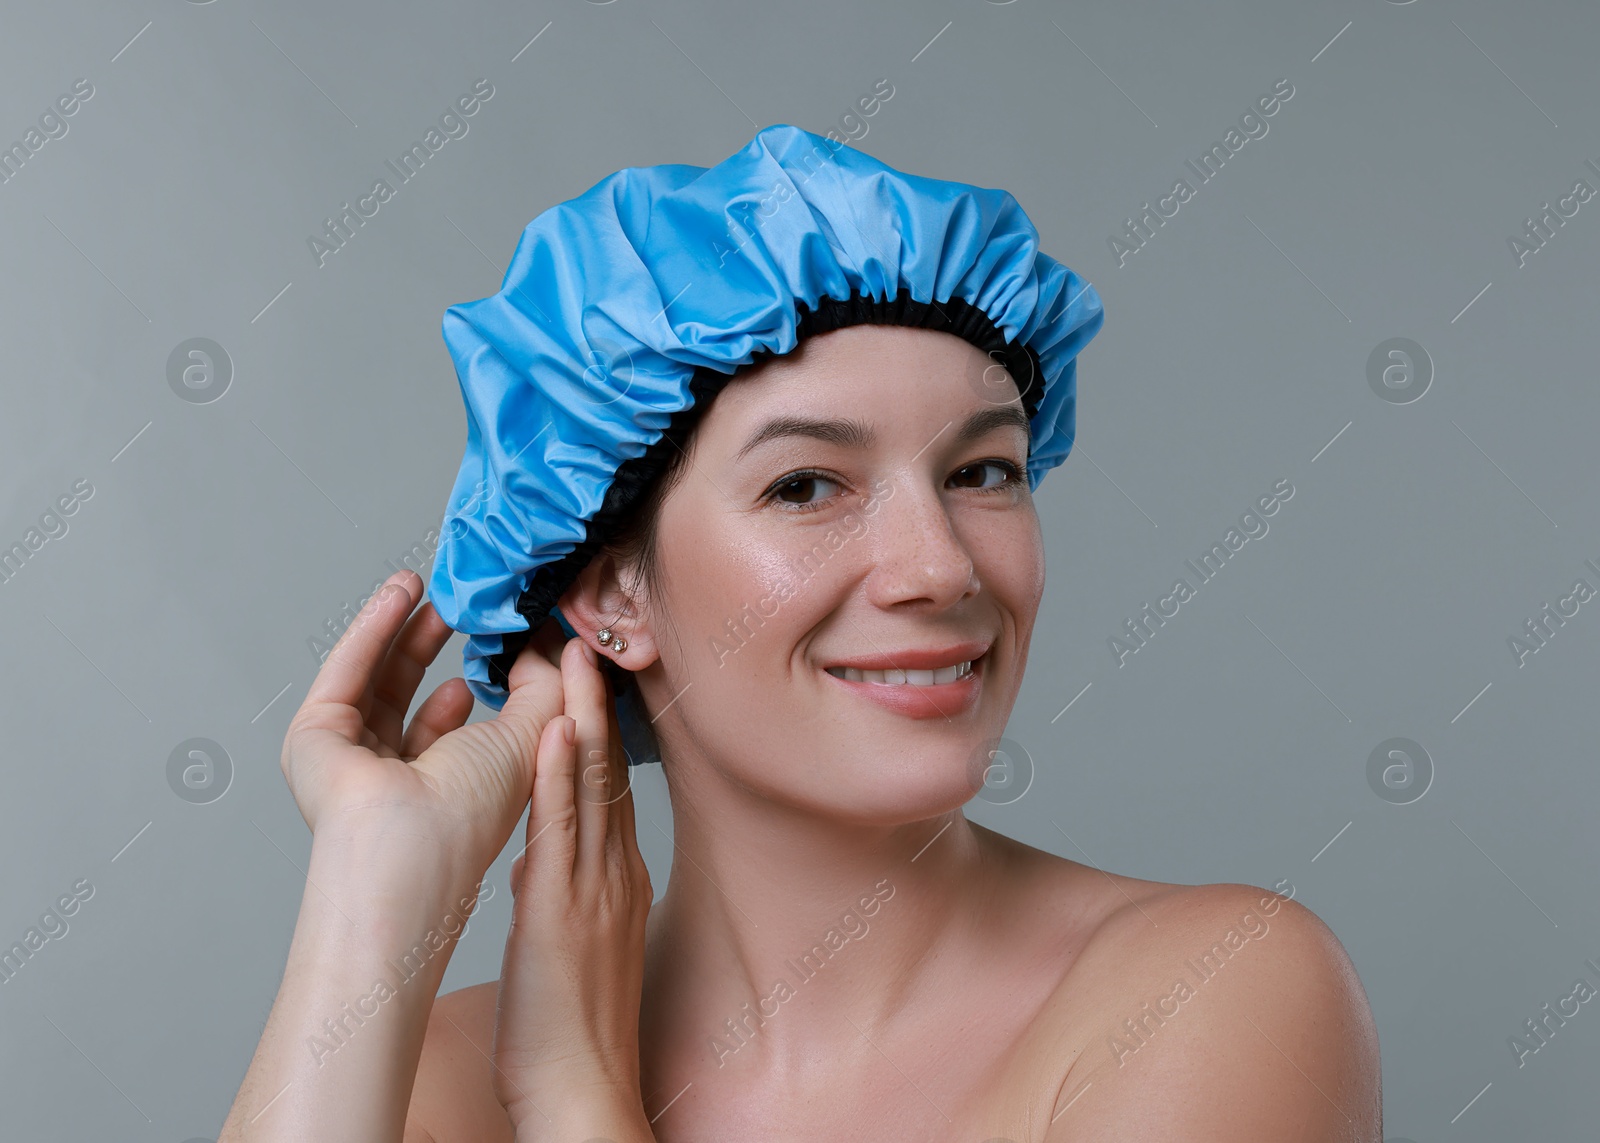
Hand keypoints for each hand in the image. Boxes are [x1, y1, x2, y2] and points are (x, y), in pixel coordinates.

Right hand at [279, 569, 566, 876]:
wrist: (412, 844)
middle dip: (428, 644)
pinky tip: (399, 595)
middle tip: (451, 603)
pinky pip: (345, 671)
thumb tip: (545, 646)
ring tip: (423, 585)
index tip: (496, 636)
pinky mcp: (313, 738)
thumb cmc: (471, 811)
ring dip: (398, 628)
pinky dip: (373, 629)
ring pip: (372, 679)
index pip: (451, 725)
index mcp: (440, 790)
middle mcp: (389, 777)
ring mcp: (347, 759)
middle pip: (404, 696)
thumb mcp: (529, 734)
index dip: (474, 679)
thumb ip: (543, 685)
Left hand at [492, 636, 653, 1134]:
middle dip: (595, 704)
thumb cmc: (573, 1028)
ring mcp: (593, 889)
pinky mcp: (564, 912)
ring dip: (581, 717)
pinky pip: (562, 833)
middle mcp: (611, 873)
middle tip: (584, 641)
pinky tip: (555, 732)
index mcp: (613, 879)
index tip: (583, 679)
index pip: (607, 786)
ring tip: (573, 657)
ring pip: (590, 787)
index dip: (596, 728)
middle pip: (606, 771)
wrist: (584, 1090)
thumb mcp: (577, 943)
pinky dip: (561, 777)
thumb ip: (567, 891)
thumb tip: (542, 859)